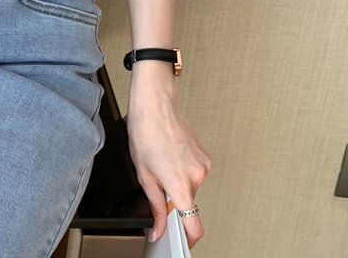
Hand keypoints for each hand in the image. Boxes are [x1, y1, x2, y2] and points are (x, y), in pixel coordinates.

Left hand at [126, 62, 211, 249]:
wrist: (155, 103)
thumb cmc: (145, 132)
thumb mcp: (143, 173)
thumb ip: (155, 206)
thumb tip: (159, 229)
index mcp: (180, 184)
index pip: (194, 225)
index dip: (187, 240)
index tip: (179, 243)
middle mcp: (197, 177)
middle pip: (188, 204)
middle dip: (173, 201)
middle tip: (156, 183)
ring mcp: (203, 166)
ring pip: (191, 188)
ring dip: (177, 184)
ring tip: (160, 162)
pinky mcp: (205, 157)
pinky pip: (194, 174)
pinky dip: (183, 172)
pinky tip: (169, 156)